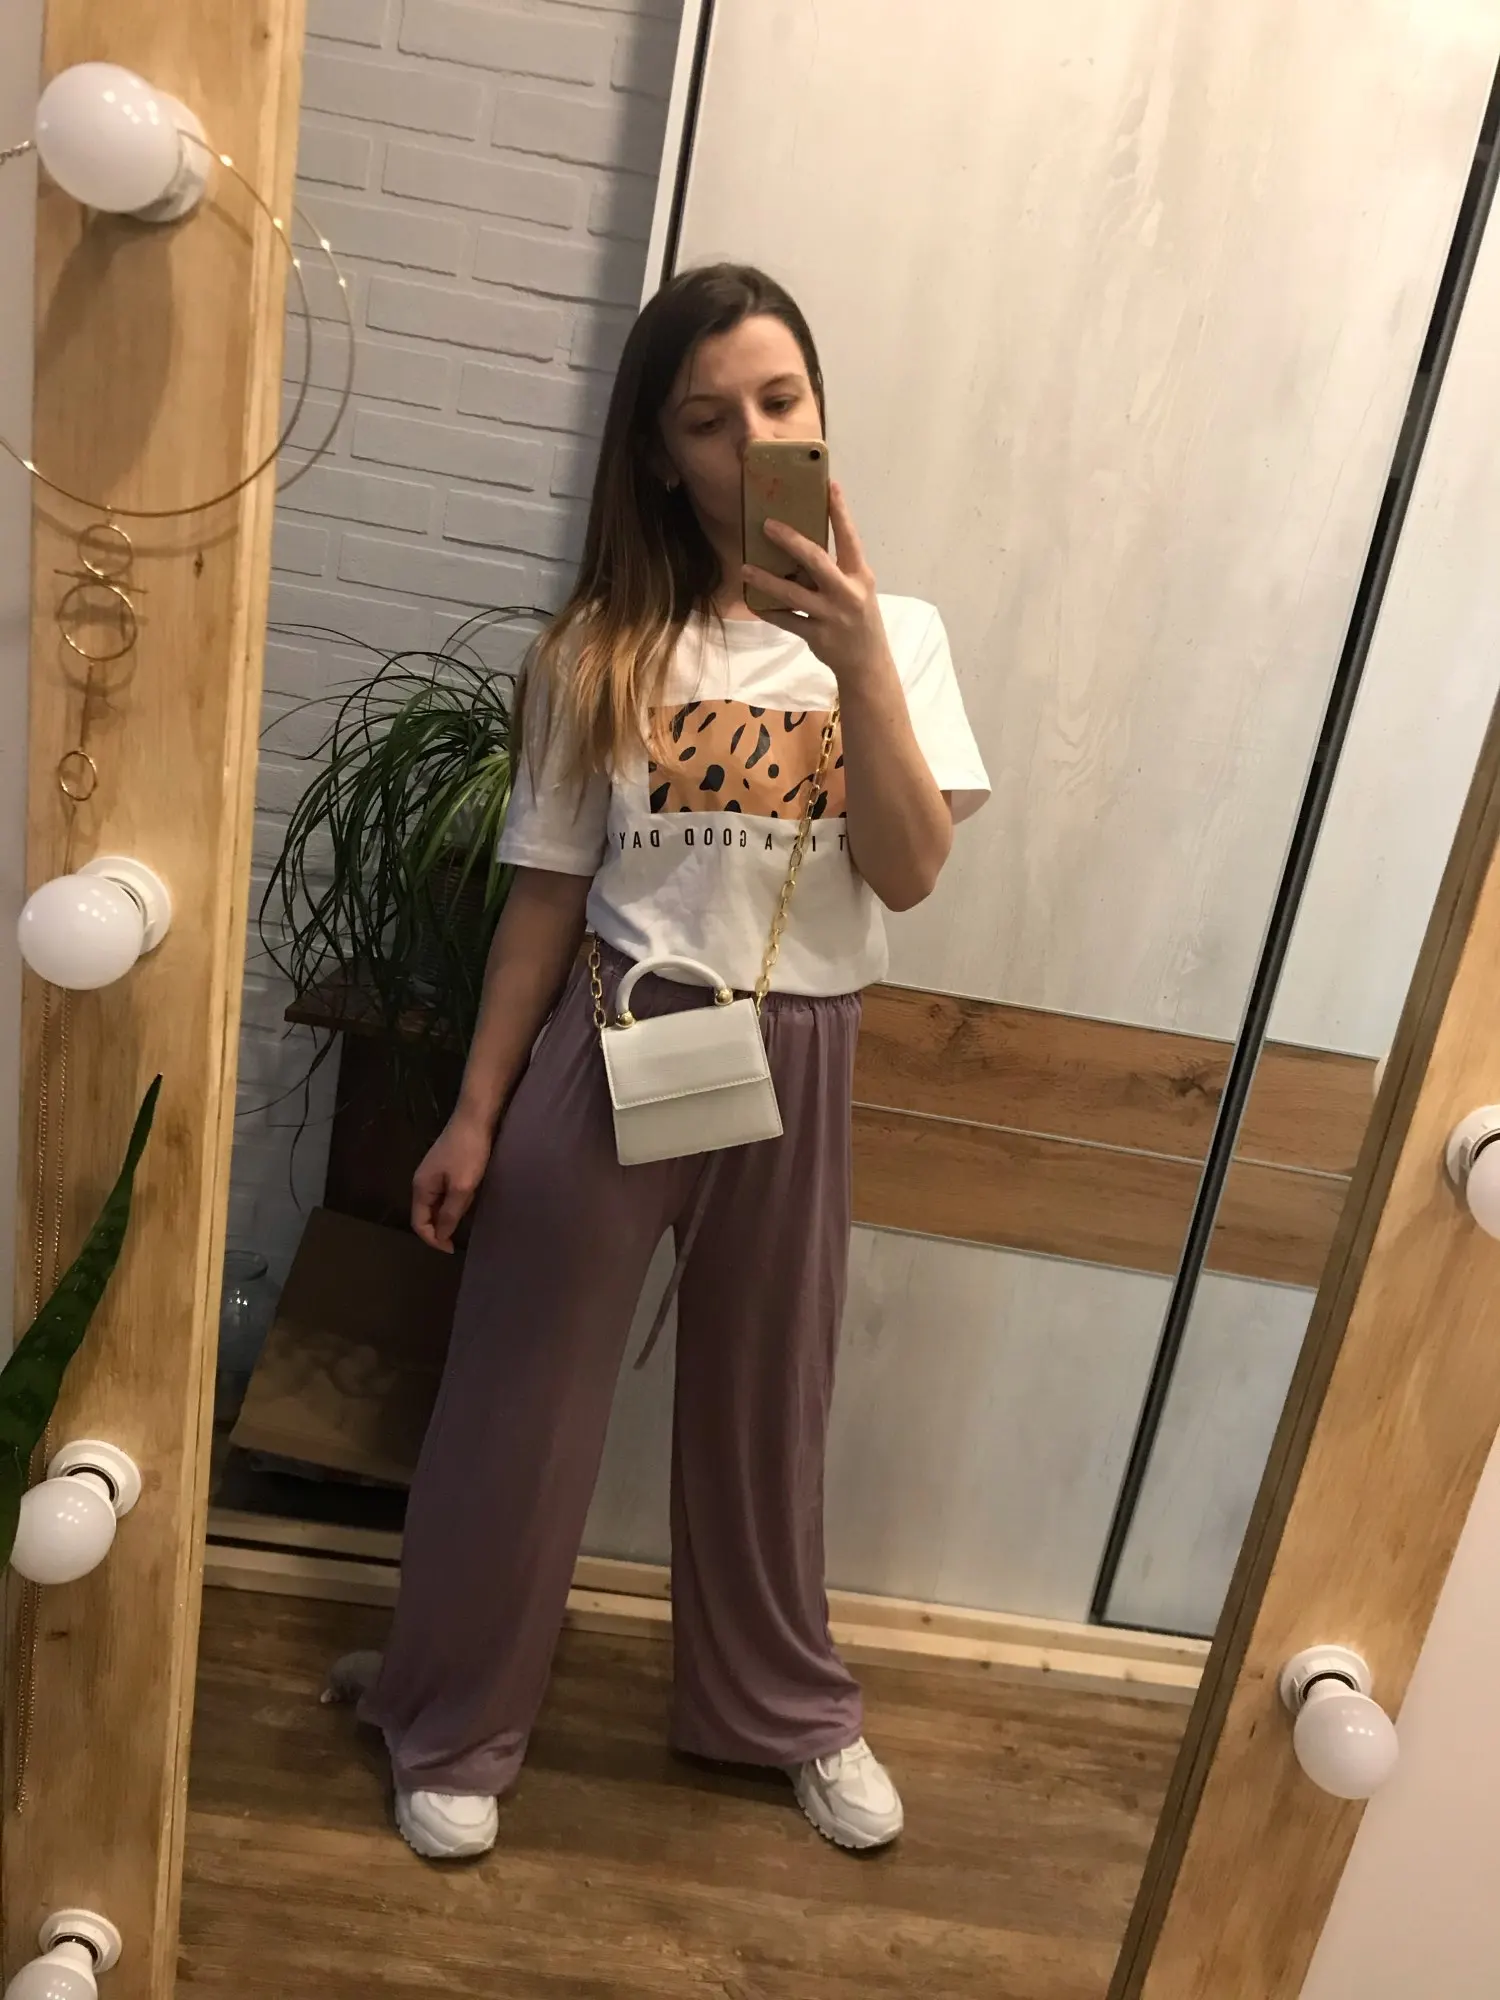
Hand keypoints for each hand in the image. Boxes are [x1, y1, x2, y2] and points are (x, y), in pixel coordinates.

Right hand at [411, 1107, 494, 1252]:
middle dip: (441, 1228)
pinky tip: (469, 1200)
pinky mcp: (445, 1166)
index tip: (452, 1248)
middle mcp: (422, 1182)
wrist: (476, 1118)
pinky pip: (446, 1192)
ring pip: (437, 1203)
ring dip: (449, 1214)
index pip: (418, 1223)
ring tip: (467, 1219)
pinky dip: (455, 1201)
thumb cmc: (468, 1153)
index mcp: (421, 1188)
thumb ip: (450, 1213)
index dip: (433, 1239)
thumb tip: (441, 1234)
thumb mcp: (462, 1187)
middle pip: (426, 1214)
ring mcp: (433, 1173)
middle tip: (461, 1236)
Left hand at [742, 481, 888, 683]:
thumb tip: (802, 546)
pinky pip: (787, 620)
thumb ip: (836, 569)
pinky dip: (770, 612)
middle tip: (767, 525)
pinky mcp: (818, 636)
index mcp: (859, 575)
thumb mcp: (857, 589)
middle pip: (816, 560)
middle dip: (790, 541)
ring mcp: (831, 615)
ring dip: (766, 580)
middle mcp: (847, 592)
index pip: (849, 537)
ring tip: (746, 569)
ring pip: (793, 594)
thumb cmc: (859, 617)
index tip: (829, 485)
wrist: (867, 662)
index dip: (839, 511)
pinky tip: (754, 603)